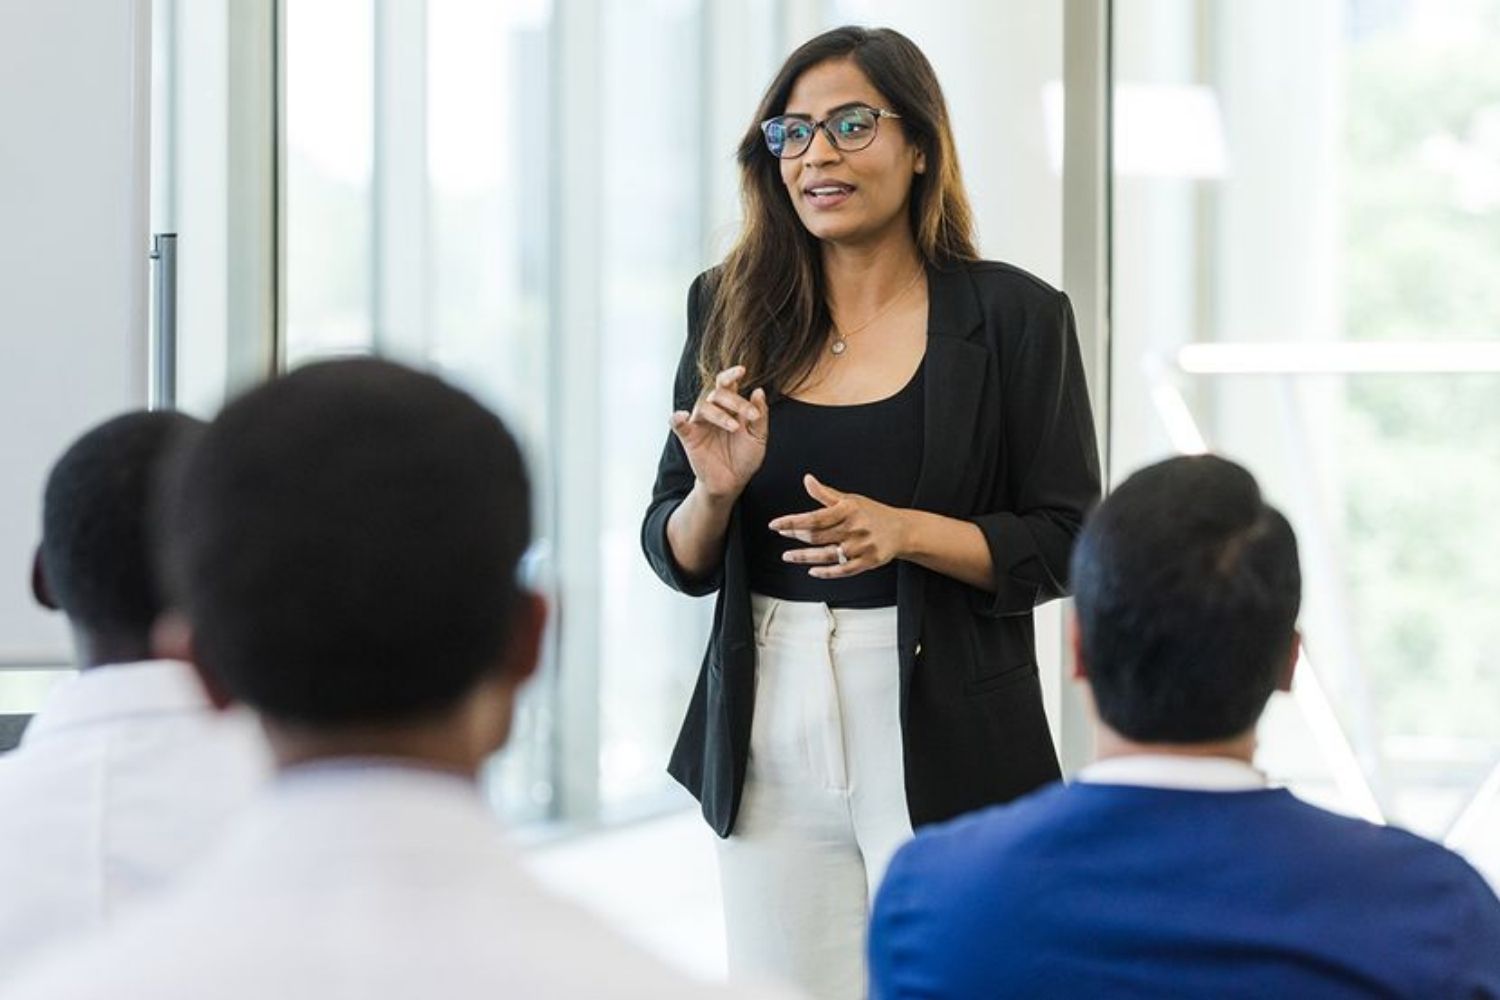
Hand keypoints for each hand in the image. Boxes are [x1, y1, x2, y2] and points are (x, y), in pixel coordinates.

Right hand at [670, 365, 767, 501]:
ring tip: (734, 427)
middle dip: (735, 401)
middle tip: (751, 415)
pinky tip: (682, 416)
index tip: (742, 370)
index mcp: (730, 407)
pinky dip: (678, 418)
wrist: (733, 482)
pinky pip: (678, 424)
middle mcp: (714, 411)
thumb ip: (761, 415)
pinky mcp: (688, 437)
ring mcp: (700, 423)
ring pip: (703, 406)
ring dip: (719, 414)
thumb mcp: (759, 437)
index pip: (728, 384)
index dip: (732, 374)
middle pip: (718, 393)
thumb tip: (759, 391)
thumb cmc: (745, 457)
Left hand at [770, 474, 909, 578]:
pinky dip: (826, 572)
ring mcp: (861, 547)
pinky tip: (812, 570)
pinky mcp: (867, 562)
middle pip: (817, 536)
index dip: (792, 521)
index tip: (776, 524)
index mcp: (848, 510)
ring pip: (826, 555)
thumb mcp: (850, 499)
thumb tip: (807, 480)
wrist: (901, 530)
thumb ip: (825, 493)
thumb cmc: (872, 513)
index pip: (814, 517)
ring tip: (788, 556)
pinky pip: (842, 570)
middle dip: (795, 536)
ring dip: (804, 557)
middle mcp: (854, 528)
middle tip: (782, 534)